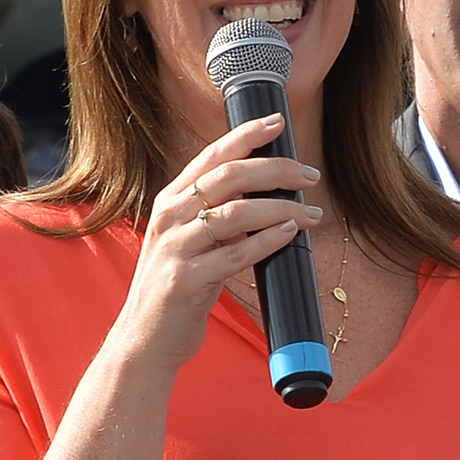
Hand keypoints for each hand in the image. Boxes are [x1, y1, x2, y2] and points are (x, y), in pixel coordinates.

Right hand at [115, 115, 324, 371]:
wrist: (147, 337)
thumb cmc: (180, 285)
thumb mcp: (192, 241)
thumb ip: (220, 215)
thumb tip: (271, 193)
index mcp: (171, 202)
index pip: (211, 156)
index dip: (245, 135)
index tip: (278, 122)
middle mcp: (170, 218)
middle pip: (229, 178)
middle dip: (275, 170)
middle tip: (309, 175)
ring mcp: (175, 249)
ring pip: (235, 214)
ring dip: (281, 209)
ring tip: (312, 214)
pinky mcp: (186, 281)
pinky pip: (236, 255)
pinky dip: (268, 241)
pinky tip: (290, 233)